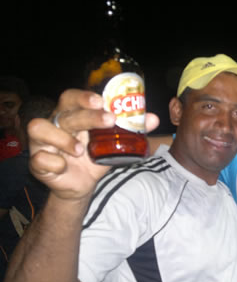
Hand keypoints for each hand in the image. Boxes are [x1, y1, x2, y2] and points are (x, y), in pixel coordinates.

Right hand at [29, 89, 159, 199]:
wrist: (82, 185)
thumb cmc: (95, 157)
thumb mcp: (114, 144)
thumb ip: (132, 131)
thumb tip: (153, 118)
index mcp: (72, 115)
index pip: (71, 97)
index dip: (83, 96)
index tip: (101, 100)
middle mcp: (55, 124)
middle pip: (64, 113)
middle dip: (87, 116)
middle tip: (108, 121)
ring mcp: (42, 143)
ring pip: (40, 128)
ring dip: (62, 138)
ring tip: (81, 150)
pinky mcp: (38, 163)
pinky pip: (38, 158)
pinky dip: (52, 162)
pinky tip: (64, 166)